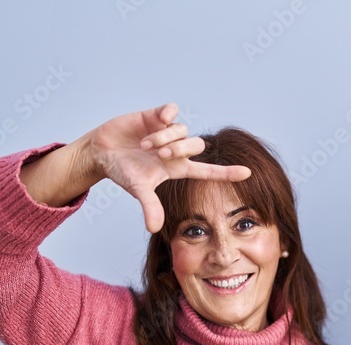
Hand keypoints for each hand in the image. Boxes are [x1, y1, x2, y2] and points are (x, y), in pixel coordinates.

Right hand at [81, 103, 250, 231]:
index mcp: (178, 168)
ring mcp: (168, 132)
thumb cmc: (123, 172)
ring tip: (145, 145)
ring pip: (182, 130)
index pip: (209, 171)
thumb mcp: (137, 189)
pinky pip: (172, 110)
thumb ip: (150, 206)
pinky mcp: (156, 116)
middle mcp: (177, 150)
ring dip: (165, 137)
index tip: (248, 173)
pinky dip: (168, 114)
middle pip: (196, 145)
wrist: (102, 152)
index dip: (227, 172)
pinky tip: (158, 119)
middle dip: (179, 149)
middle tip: (158, 154)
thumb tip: (154, 228)